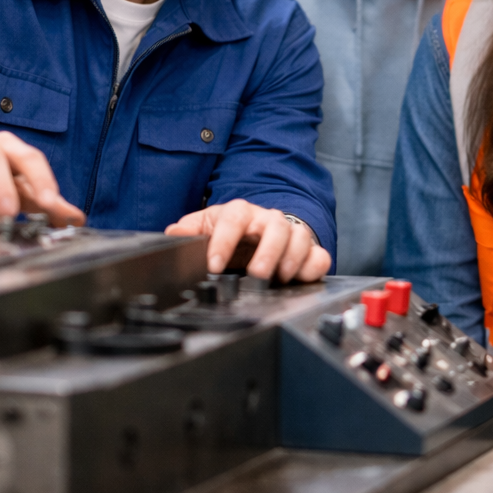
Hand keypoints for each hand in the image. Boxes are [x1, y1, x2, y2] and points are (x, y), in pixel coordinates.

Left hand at [165, 200, 330, 282]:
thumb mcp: (206, 227)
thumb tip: (173, 233)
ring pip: (300, 237)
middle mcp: (269, 221)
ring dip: (292, 258)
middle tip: (257, 275)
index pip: (234, 218)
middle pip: (276, 226)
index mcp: (241, 214)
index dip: (224, 241)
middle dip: (267, 251)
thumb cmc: (233, 231)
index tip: (213, 266)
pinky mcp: (308, 251)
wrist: (260, 232)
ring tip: (280, 278)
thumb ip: (190, 231)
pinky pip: (319, 255)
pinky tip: (301, 278)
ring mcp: (291, 234)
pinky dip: (313, 266)